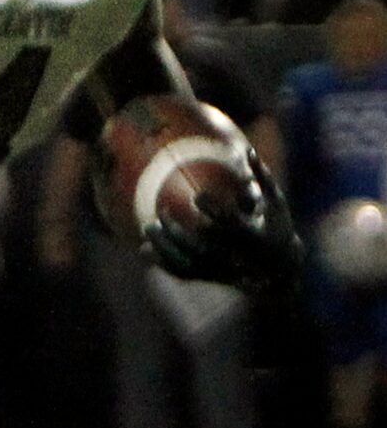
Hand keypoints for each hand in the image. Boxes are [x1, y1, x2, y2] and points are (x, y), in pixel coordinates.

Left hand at [145, 153, 300, 288]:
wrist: (279, 264)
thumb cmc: (276, 224)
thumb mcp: (275, 200)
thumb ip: (262, 177)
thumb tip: (249, 150)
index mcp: (251, 234)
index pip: (230, 222)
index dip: (213, 209)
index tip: (197, 195)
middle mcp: (235, 255)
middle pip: (202, 245)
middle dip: (179, 230)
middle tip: (162, 211)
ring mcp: (223, 269)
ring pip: (188, 263)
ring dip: (166, 246)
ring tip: (149, 225)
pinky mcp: (211, 277)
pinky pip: (182, 273)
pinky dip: (163, 262)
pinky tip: (146, 248)